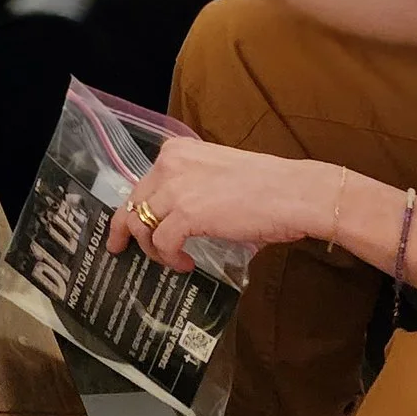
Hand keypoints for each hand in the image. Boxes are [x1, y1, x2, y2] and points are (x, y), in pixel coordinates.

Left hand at [109, 139, 339, 272]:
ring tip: (173, 260)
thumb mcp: (216, 176)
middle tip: (120, 249)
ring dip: (153, 249)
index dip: (132, 208)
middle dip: (125, 230)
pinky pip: (162, 242)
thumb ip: (191, 188)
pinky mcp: (186, 213)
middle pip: (133, 203)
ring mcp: (176, 188)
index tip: (125, 227)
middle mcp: (170, 164)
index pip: (142, 184)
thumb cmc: (269, 187)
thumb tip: (176, 216)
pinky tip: (185, 263)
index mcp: (178, 152)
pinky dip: (169, 258)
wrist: (296, 193)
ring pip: (141, 224)